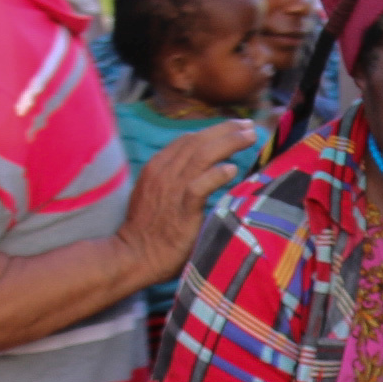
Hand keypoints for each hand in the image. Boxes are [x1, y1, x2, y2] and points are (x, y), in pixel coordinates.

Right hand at [119, 119, 253, 285]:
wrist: (133, 256)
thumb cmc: (149, 230)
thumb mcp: (158, 195)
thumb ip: (176, 181)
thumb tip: (205, 171)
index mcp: (157, 167)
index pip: (188, 140)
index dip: (213, 131)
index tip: (236, 127)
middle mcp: (163, 172)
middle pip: (198, 141)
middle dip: (226, 130)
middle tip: (249, 125)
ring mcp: (171, 189)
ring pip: (202, 156)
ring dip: (228, 143)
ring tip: (249, 137)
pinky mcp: (180, 209)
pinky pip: (199, 186)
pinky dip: (216, 175)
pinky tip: (232, 170)